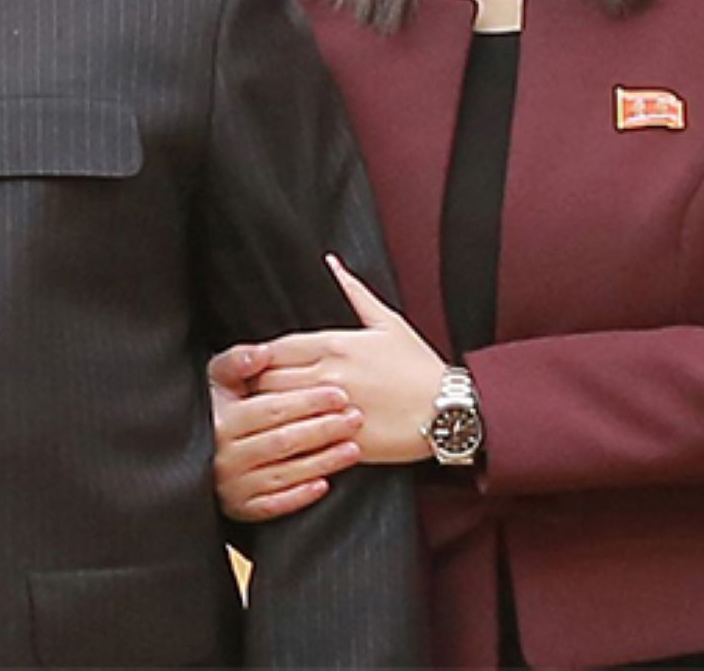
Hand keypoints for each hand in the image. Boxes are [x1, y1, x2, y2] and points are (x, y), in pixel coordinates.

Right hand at [210, 342, 363, 521]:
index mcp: (220, 421)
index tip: (339, 394)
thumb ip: (238, 360)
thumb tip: (263, 352)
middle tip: (355, 418)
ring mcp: (231, 486)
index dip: (307, 401)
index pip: (271, 410)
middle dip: (323, 429)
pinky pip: (274, 506)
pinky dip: (300, 496)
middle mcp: (223, 456)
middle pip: (283, 441)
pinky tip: (324, 485)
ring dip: (322, 462)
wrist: (191, 446)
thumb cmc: (212, 405)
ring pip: (283, 474)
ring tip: (353, 448)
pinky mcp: (239, 510)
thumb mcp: (216, 377)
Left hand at [250, 256, 446, 464]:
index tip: (254, 365)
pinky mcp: (344, 440)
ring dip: (268, 413)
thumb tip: (332, 263)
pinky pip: (303, 441)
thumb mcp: (388, 321)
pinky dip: (290, 440)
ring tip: (264, 417)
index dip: (258, 358)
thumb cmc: (420, 367)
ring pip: (279, 411)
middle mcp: (330, 375)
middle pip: (268, 380)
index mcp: (334, 345)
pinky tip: (287, 440)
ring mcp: (335, 410)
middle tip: (253, 392)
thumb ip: (353, 291)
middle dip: (256, 385)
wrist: (450, 411)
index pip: (275, 349)